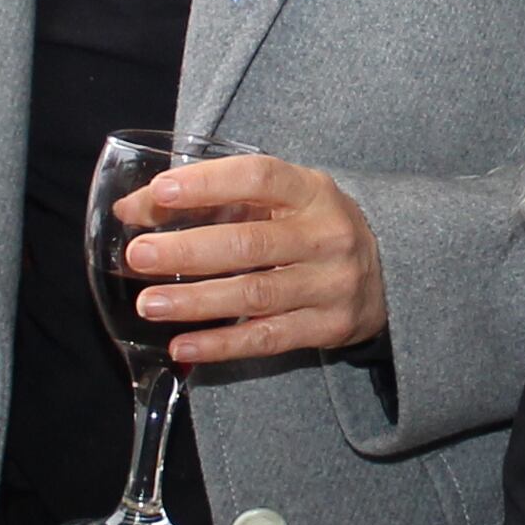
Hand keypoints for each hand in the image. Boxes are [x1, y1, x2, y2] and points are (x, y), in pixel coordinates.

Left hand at [120, 154, 386, 365]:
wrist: (391, 273)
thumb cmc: (313, 228)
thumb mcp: (279, 201)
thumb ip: (213, 200)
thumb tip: (132, 209)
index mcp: (312, 191)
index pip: (258, 178)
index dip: (208, 183)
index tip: (161, 192)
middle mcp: (325, 235)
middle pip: (251, 243)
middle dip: (189, 250)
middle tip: (139, 255)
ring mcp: (330, 284)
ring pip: (255, 294)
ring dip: (196, 301)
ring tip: (148, 303)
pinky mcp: (328, 327)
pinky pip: (267, 339)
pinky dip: (221, 345)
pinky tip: (181, 346)